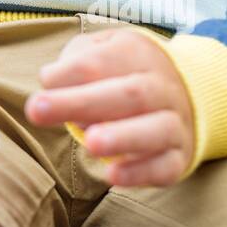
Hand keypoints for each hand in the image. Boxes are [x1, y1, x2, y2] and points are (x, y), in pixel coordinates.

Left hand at [24, 29, 194, 186]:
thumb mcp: (102, 51)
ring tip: (91, 143)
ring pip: (157, 129)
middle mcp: (162, 88)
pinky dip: (140, 173)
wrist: (188, 95)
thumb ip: (76, 59)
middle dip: (82, 103)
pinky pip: (165, 166)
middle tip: (38, 110)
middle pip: (129, 94)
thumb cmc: (123, 74)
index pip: (101, 61)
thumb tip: (51, 80)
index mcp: (138, 54)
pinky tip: (112, 176)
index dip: (68, 73)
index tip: (42, 85)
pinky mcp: (178, 156)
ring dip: (123, 137)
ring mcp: (175, 123)